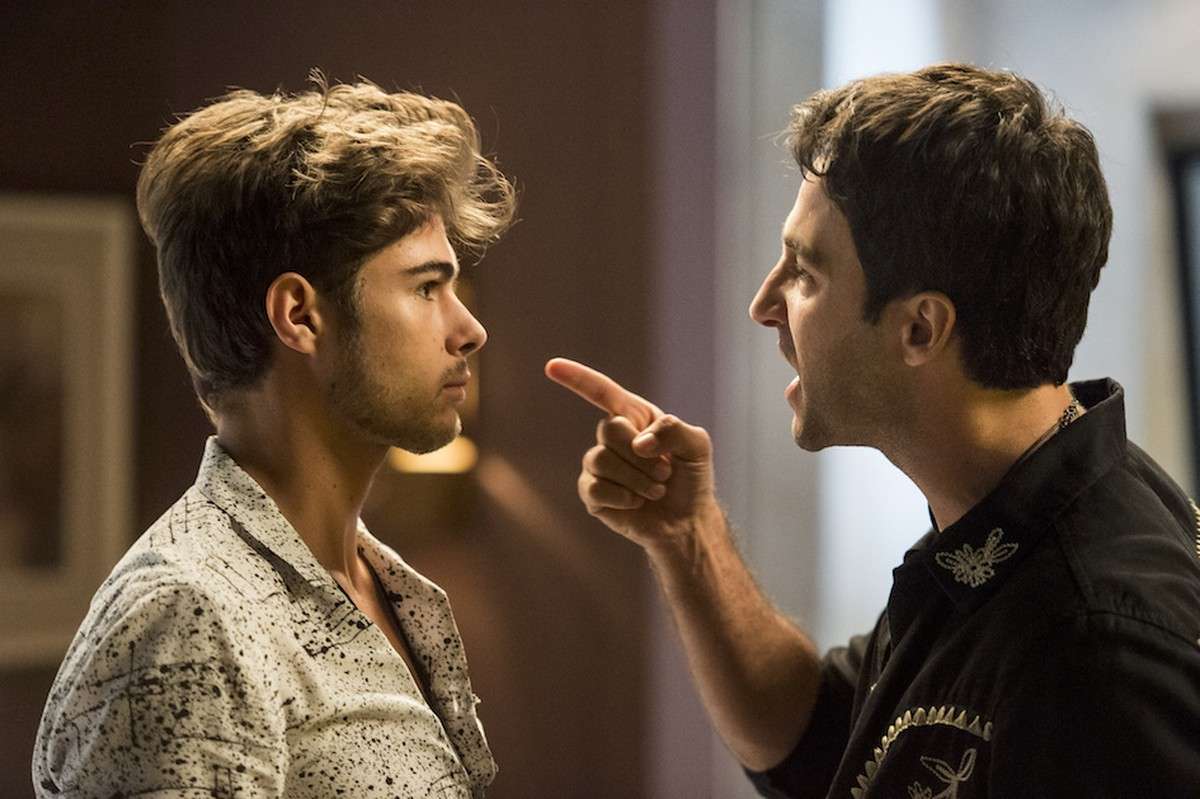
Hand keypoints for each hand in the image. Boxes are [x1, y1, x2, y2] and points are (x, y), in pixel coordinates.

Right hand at [545, 357, 717, 548]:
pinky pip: (595, 488)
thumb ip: (674, 430)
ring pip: (601, 460)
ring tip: (655, 490)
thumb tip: (637, 443)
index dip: (577, 378)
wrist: (687, 521)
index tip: (551, 366)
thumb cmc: (691, 479)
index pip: (602, 392)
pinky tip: (636, 503)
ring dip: (637, 479)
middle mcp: (613, 437)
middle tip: (665, 473)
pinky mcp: (592, 493)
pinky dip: (623, 497)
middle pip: (608, 429)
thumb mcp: (697, 445)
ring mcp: (599, 465)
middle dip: (643, 455)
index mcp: (634, 417)